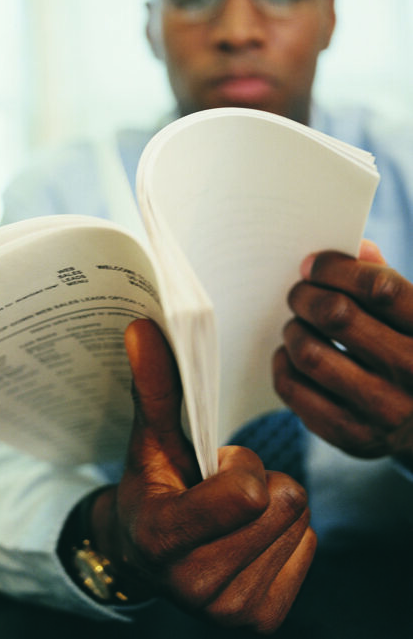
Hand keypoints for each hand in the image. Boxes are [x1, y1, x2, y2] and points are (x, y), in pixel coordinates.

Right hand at [91, 319, 315, 632]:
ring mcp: (230, 610)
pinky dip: (283, 531)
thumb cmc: (152, 489)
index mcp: (162, 539)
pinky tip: (246, 533)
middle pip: (283, 502)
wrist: (146, 558)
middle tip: (221, 489)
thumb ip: (154, 385)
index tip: (214, 464)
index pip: (248, 493)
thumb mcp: (150, 438)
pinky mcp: (261, 619)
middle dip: (258, 481)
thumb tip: (144, 327)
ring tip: (231, 510)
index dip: (241, 465)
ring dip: (271, 505)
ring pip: (299, 520)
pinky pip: (308, 545)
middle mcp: (196, 587)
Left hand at [274, 240, 412, 463]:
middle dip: (305, 296)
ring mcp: (385, 410)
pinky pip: (296, 391)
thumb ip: (387, 278)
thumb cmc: (410, 352)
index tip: (312, 264)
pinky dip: (283, 365)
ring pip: (310, 354)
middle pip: (337, 317)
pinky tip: (292, 356)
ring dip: (293, 330)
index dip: (337, 268)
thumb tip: (355, 246)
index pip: (380, 288)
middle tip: (298, 293)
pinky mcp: (354, 437)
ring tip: (298, 325)